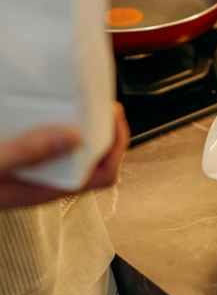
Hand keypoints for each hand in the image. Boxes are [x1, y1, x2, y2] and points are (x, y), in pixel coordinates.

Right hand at [0, 103, 128, 209]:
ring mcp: (35, 176)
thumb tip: (73, 137)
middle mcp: (46, 184)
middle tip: (98, 104)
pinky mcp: (22, 166)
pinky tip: (45, 113)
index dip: (117, 145)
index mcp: (47, 190)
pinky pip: (51, 148)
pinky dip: (56, 129)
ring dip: (81, 129)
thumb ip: (28, 152)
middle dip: (103, 131)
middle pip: (94, 161)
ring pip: (74, 154)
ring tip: (77, 105)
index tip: (113, 116)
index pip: (105, 174)